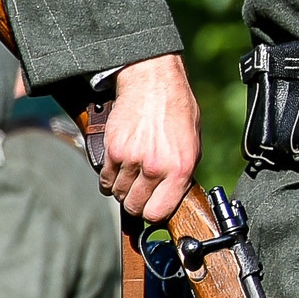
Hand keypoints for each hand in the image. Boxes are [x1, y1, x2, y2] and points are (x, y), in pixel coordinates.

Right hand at [101, 54, 202, 220]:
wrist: (153, 84)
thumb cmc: (177, 111)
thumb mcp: (192, 145)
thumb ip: (181, 173)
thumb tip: (171, 196)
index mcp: (180, 168)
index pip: (159, 211)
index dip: (155, 213)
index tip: (153, 208)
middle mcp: (155, 167)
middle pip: (135, 206)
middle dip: (137, 203)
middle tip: (141, 193)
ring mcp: (131, 159)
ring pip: (118, 193)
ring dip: (123, 189)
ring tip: (133, 176)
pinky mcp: (112, 150)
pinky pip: (105, 178)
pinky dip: (110, 178)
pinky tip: (119, 169)